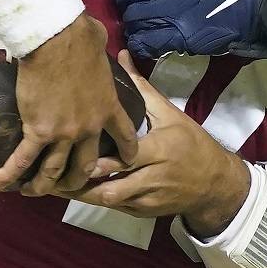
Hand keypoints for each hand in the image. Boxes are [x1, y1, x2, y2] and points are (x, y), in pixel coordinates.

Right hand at [0, 14, 139, 194]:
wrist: (57, 41)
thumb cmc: (81, 38)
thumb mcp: (102, 51)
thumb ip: (104, 57)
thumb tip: (99, 41)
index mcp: (109, 107)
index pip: (125, 136)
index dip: (126, 152)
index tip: (125, 162)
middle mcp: (89, 126)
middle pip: (88, 164)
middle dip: (79, 179)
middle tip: (70, 185)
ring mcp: (64, 132)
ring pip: (55, 169)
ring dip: (44, 184)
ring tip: (34, 191)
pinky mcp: (38, 130)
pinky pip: (23, 158)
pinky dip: (11, 173)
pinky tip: (1, 184)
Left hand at [72, 51, 249, 233]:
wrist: (215, 183)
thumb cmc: (191, 143)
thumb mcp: (170, 114)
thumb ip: (143, 88)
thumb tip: (122, 56)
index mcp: (160, 150)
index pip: (126, 157)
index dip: (99, 160)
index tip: (72, 151)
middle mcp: (153, 177)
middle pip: (112, 187)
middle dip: (81, 183)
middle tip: (51, 175)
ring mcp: (147, 198)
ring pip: (110, 201)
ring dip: (82, 194)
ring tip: (55, 186)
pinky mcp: (143, 211)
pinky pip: (115, 208)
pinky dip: (95, 199)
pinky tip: (75, 192)